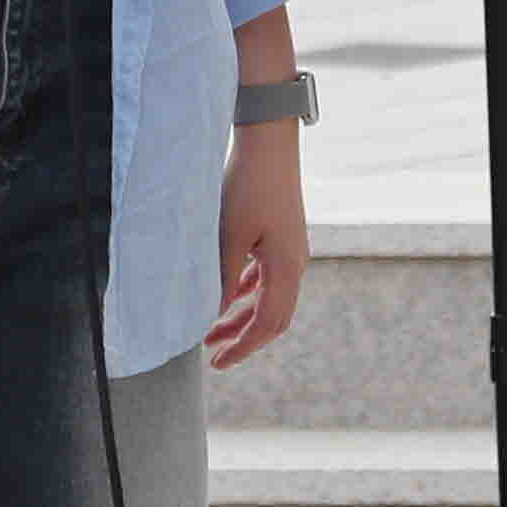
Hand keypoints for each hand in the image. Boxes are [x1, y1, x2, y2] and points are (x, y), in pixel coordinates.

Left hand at [207, 118, 304, 369]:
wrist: (268, 142)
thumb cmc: (248, 185)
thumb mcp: (230, 236)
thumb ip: (223, 278)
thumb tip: (215, 316)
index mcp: (286, 268)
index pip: (267, 324)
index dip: (243, 348)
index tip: (218, 363)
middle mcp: (294, 263)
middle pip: (273, 318)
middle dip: (243, 339)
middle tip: (213, 356)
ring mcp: (290, 250)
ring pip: (269, 298)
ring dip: (242, 317)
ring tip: (211, 331)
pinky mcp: (281, 237)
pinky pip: (267, 277)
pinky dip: (248, 293)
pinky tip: (228, 297)